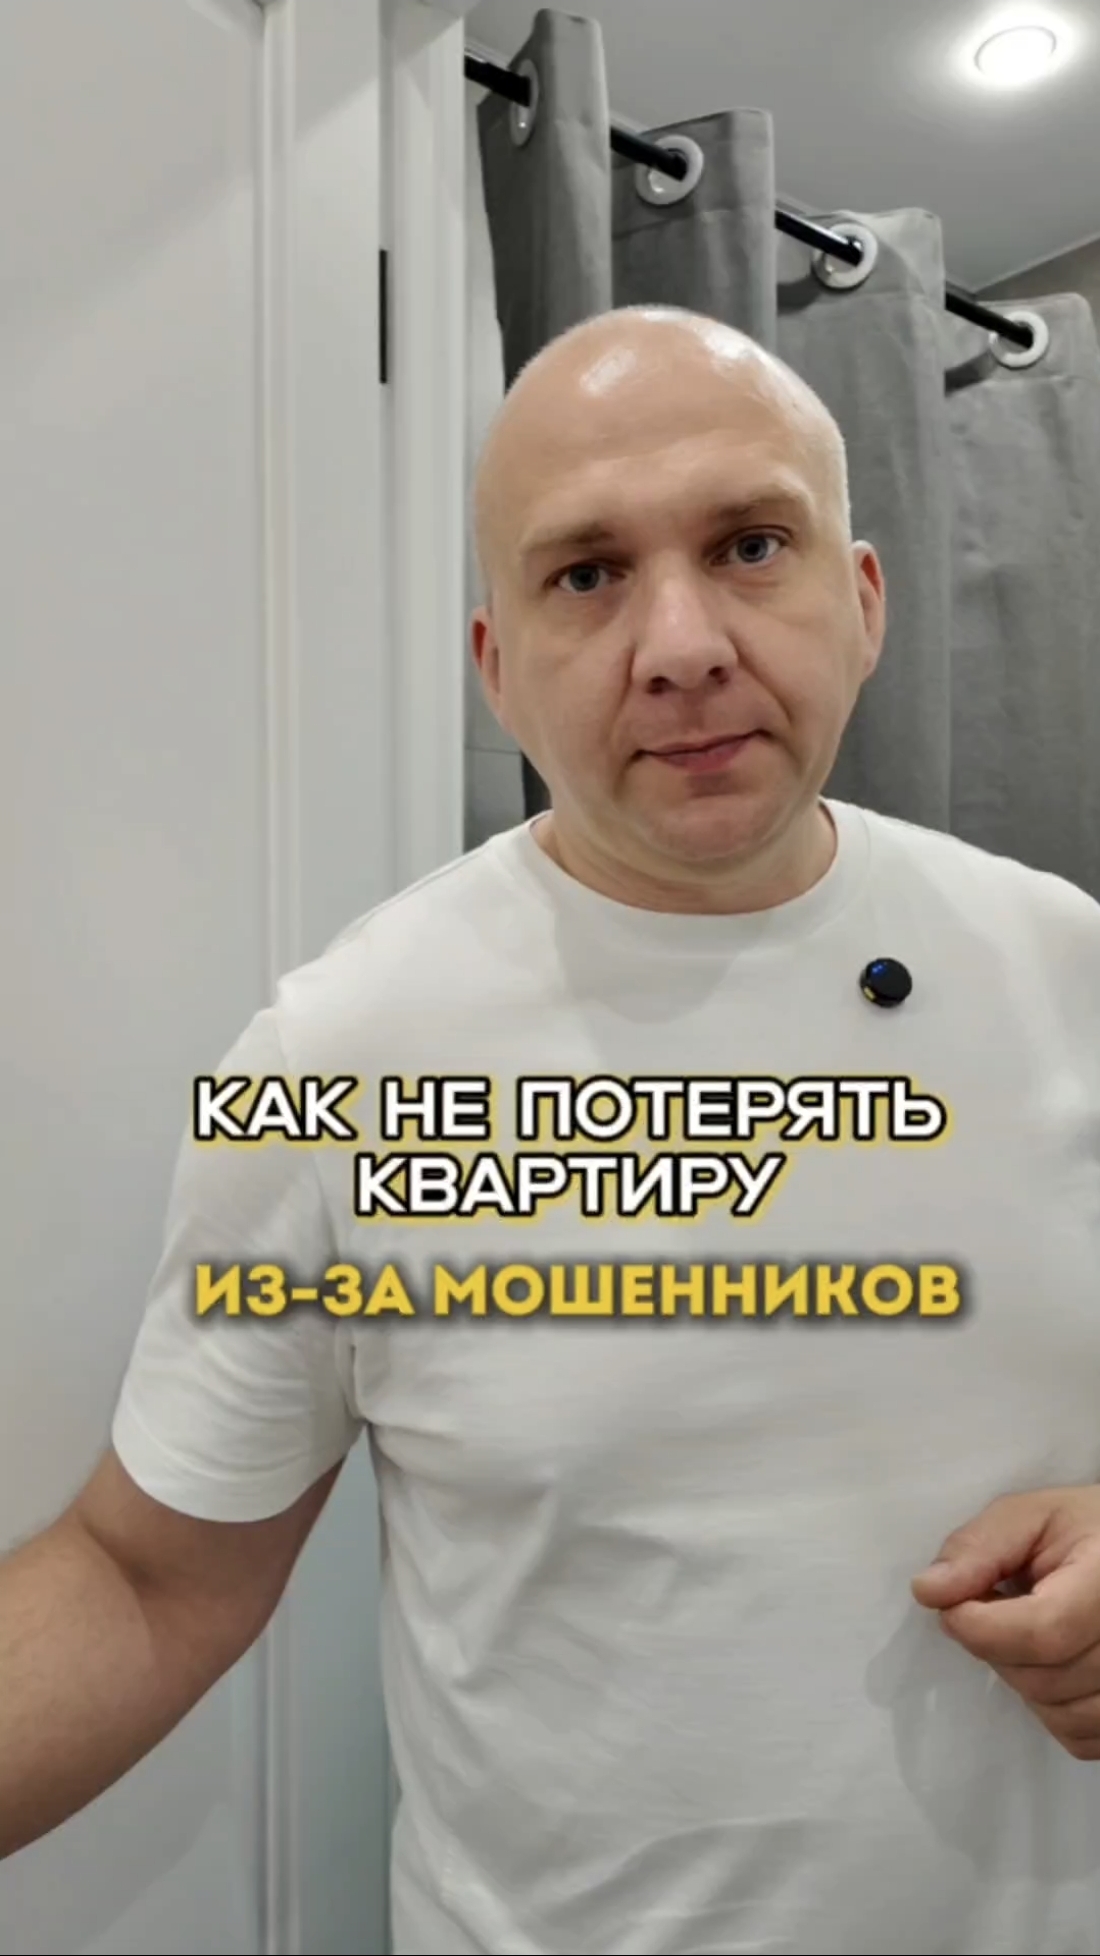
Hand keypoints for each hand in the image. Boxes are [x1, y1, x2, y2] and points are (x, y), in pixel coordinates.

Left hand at [911, 1487, 1099, 1759]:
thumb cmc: (1084, 1532)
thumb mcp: (1033, 1516)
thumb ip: (980, 1547)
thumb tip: (928, 1591)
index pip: (1044, 1631)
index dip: (982, 1627)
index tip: (954, 1607)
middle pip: (1045, 1678)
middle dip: (999, 1649)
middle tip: (1001, 1608)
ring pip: (1059, 1714)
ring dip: (1024, 1679)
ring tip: (1032, 1633)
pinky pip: (1078, 1737)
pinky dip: (1052, 1708)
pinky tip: (1056, 1663)